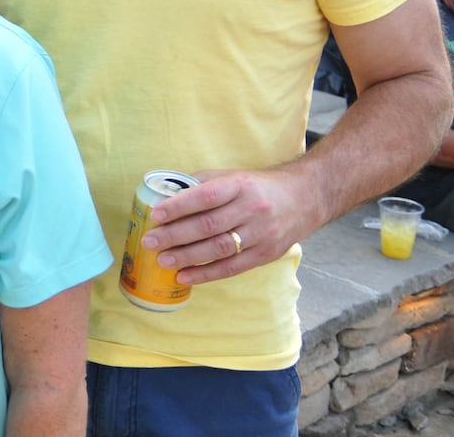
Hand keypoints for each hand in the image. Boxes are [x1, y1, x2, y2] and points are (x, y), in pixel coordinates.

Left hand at [140, 168, 315, 284]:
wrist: (304, 198)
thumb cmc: (257, 187)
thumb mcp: (232, 177)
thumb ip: (201, 184)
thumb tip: (164, 194)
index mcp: (240, 186)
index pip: (206, 196)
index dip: (179, 206)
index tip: (155, 215)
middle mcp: (252, 209)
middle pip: (209, 225)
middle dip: (175, 235)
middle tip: (149, 242)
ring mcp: (261, 234)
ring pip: (219, 249)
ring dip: (187, 257)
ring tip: (162, 261)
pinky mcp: (266, 255)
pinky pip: (232, 267)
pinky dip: (206, 274)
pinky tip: (185, 276)